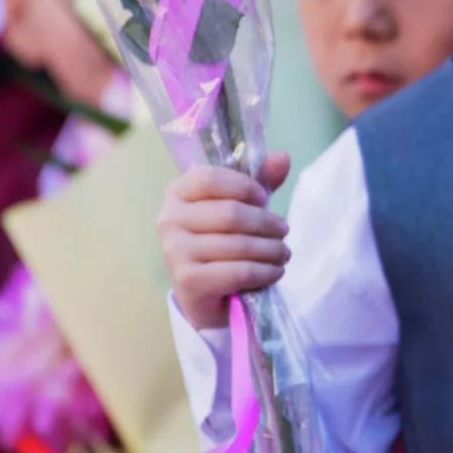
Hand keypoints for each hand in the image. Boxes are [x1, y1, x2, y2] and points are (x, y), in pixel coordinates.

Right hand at [159, 154, 290, 328]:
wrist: (205, 296)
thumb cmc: (221, 243)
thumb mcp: (240, 207)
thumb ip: (259, 182)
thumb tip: (282, 157)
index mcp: (177, 193)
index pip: (210, 179)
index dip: (244, 186)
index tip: (264, 199)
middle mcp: (169, 219)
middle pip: (230, 213)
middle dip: (266, 223)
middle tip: (283, 231)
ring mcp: (174, 251)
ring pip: (239, 244)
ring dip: (271, 250)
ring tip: (284, 253)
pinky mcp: (187, 280)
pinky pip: (239, 272)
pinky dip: (265, 272)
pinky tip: (275, 272)